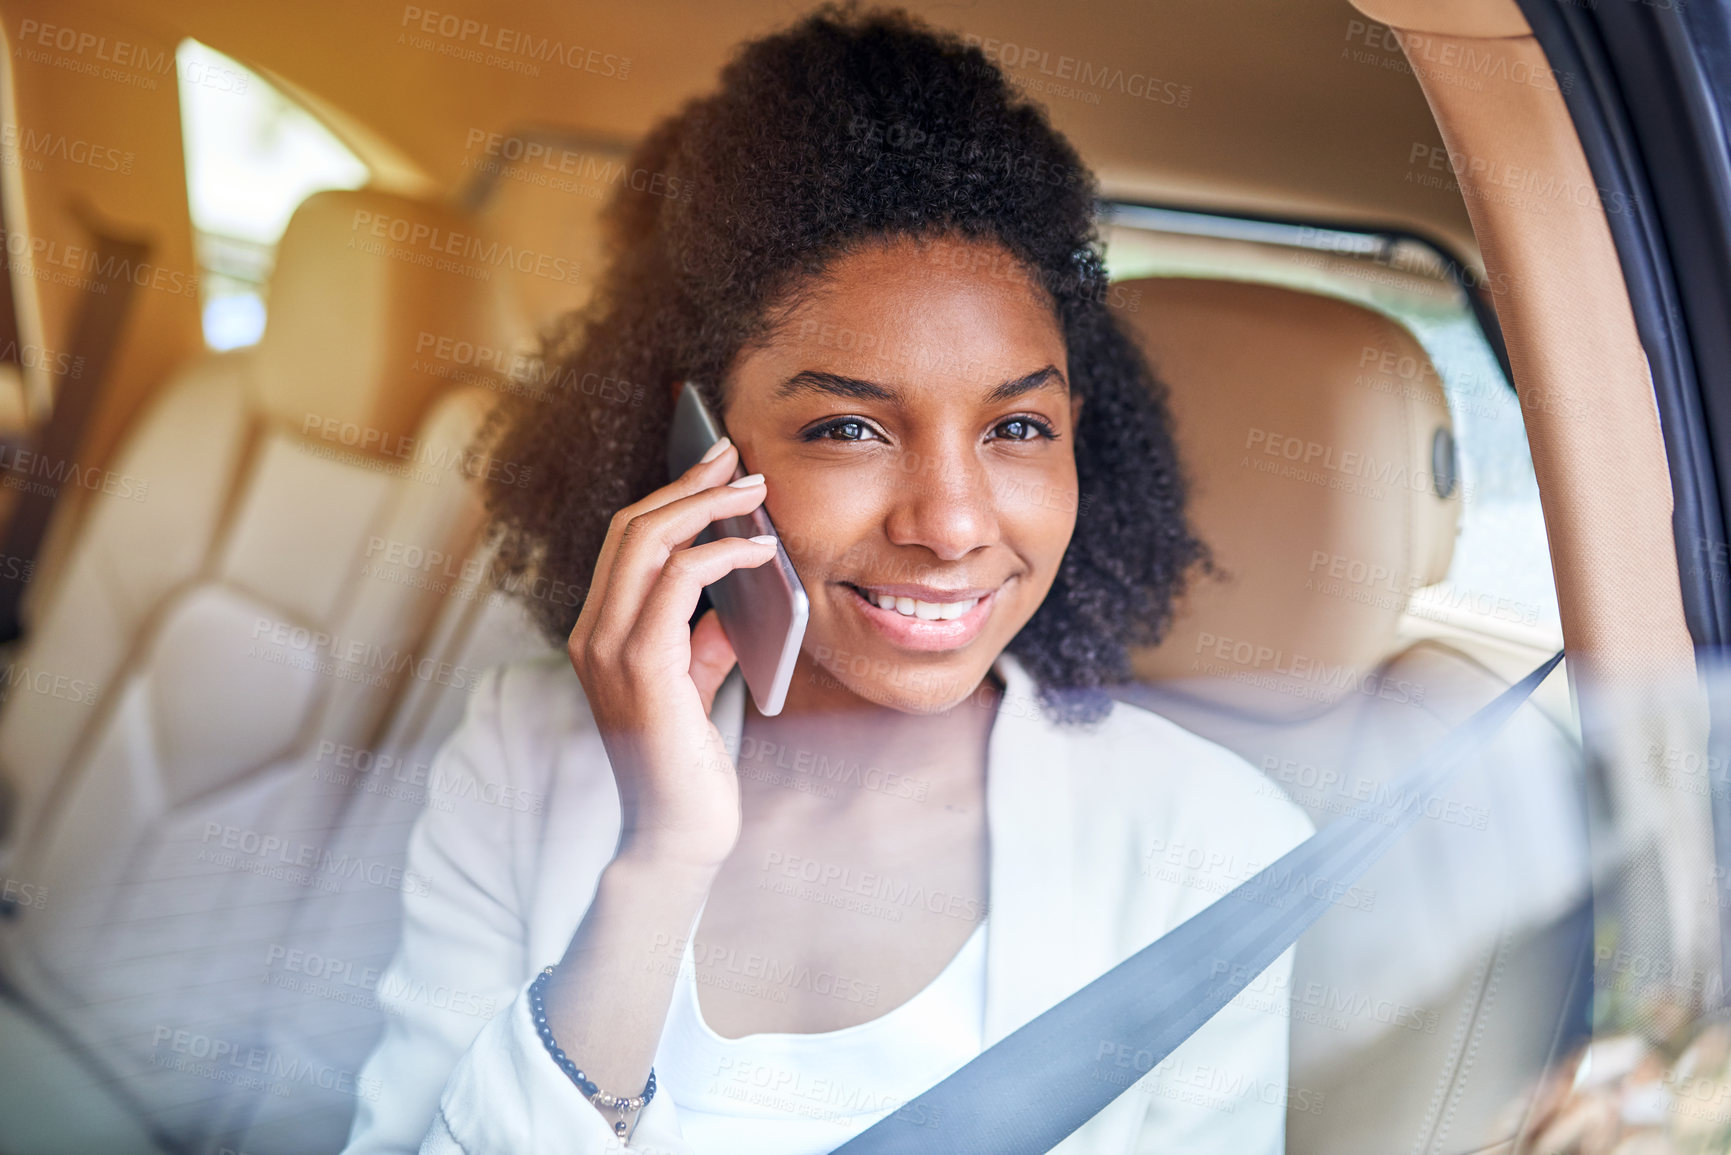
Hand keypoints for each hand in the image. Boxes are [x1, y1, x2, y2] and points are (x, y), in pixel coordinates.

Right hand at [567, 437, 776, 870]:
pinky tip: (760, 550)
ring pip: (647, 543)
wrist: (677, 837)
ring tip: (755, 488)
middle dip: (688, 482)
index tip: (714, 465)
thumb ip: (703, 641)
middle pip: (632, 527)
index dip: (669, 495)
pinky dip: (720, 554)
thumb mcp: (695, 687)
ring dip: (707, 506)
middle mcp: (593, 634)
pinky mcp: (642, 667)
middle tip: (737, 455)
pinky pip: (676, 584)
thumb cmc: (688, 768)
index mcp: (600, 634)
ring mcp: (610, 650)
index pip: (625, 542)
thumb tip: (734, 600)